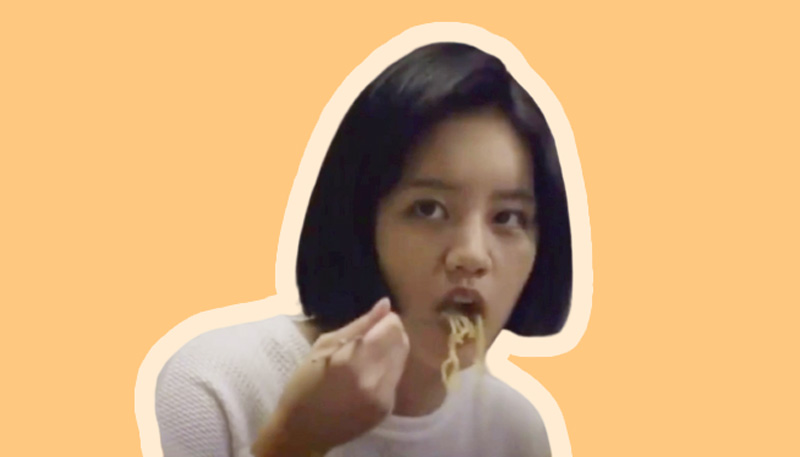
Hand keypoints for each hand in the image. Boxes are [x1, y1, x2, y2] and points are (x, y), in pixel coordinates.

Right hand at [253, 298, 409, 455]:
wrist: (302, 430)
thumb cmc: (304, 384)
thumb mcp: (324, 346)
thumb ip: (359, 325)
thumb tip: (385, 304)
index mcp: (353, 360)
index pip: (392, 328)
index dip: (386, 320)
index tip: (373, 323)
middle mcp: (374, 380)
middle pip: (402, 342)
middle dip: (390, 334)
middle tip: (371, 337)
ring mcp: (383, 398)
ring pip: (402, 360)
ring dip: (390, 352)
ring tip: (367, 356)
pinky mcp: (387, 409)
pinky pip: (395, 379)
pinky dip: (386, 371)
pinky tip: (366, 375)